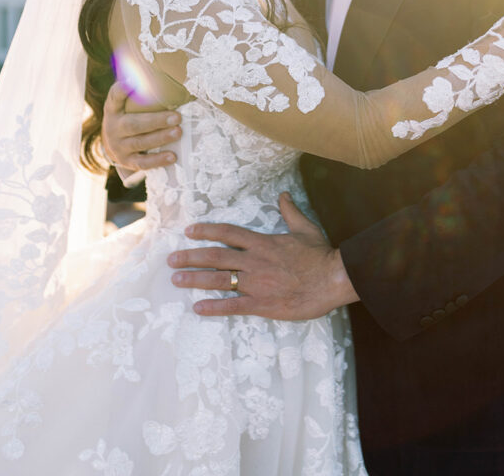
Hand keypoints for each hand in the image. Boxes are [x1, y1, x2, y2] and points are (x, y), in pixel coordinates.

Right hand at [102, 82, 182, 171]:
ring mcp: (119, 147)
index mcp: (113, 110)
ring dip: (161, 138)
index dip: (122, 89)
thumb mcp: (124, 102)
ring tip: (178, 132)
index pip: (114, 97)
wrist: (112, 145)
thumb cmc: (126, 117)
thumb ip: (134, 87)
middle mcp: (113, 128)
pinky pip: (143, 162)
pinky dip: (158, 160)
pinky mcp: (127, 162)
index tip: (132, 81)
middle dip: (156, 120)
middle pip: (134, 124)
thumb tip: (148, 65)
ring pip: (140, 143)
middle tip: (177, 116)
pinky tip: (173, 156)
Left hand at [167, 193, 359, 318]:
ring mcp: (256, 283)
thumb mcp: (305, 228)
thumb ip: (290, 211)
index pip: (228, 233)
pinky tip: (198, 308)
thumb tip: (283, 195)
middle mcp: (254, 261)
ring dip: (195, 280)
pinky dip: (214, 307)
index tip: (189, 231)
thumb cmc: (320, 254)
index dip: (206, 231)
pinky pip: (233, 306)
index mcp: (262, 242)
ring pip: (219, 280)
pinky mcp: (262, 303)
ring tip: (176, 279)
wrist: (333, 279)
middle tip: (170, 259)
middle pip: (215, 256)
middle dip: (191, 257)